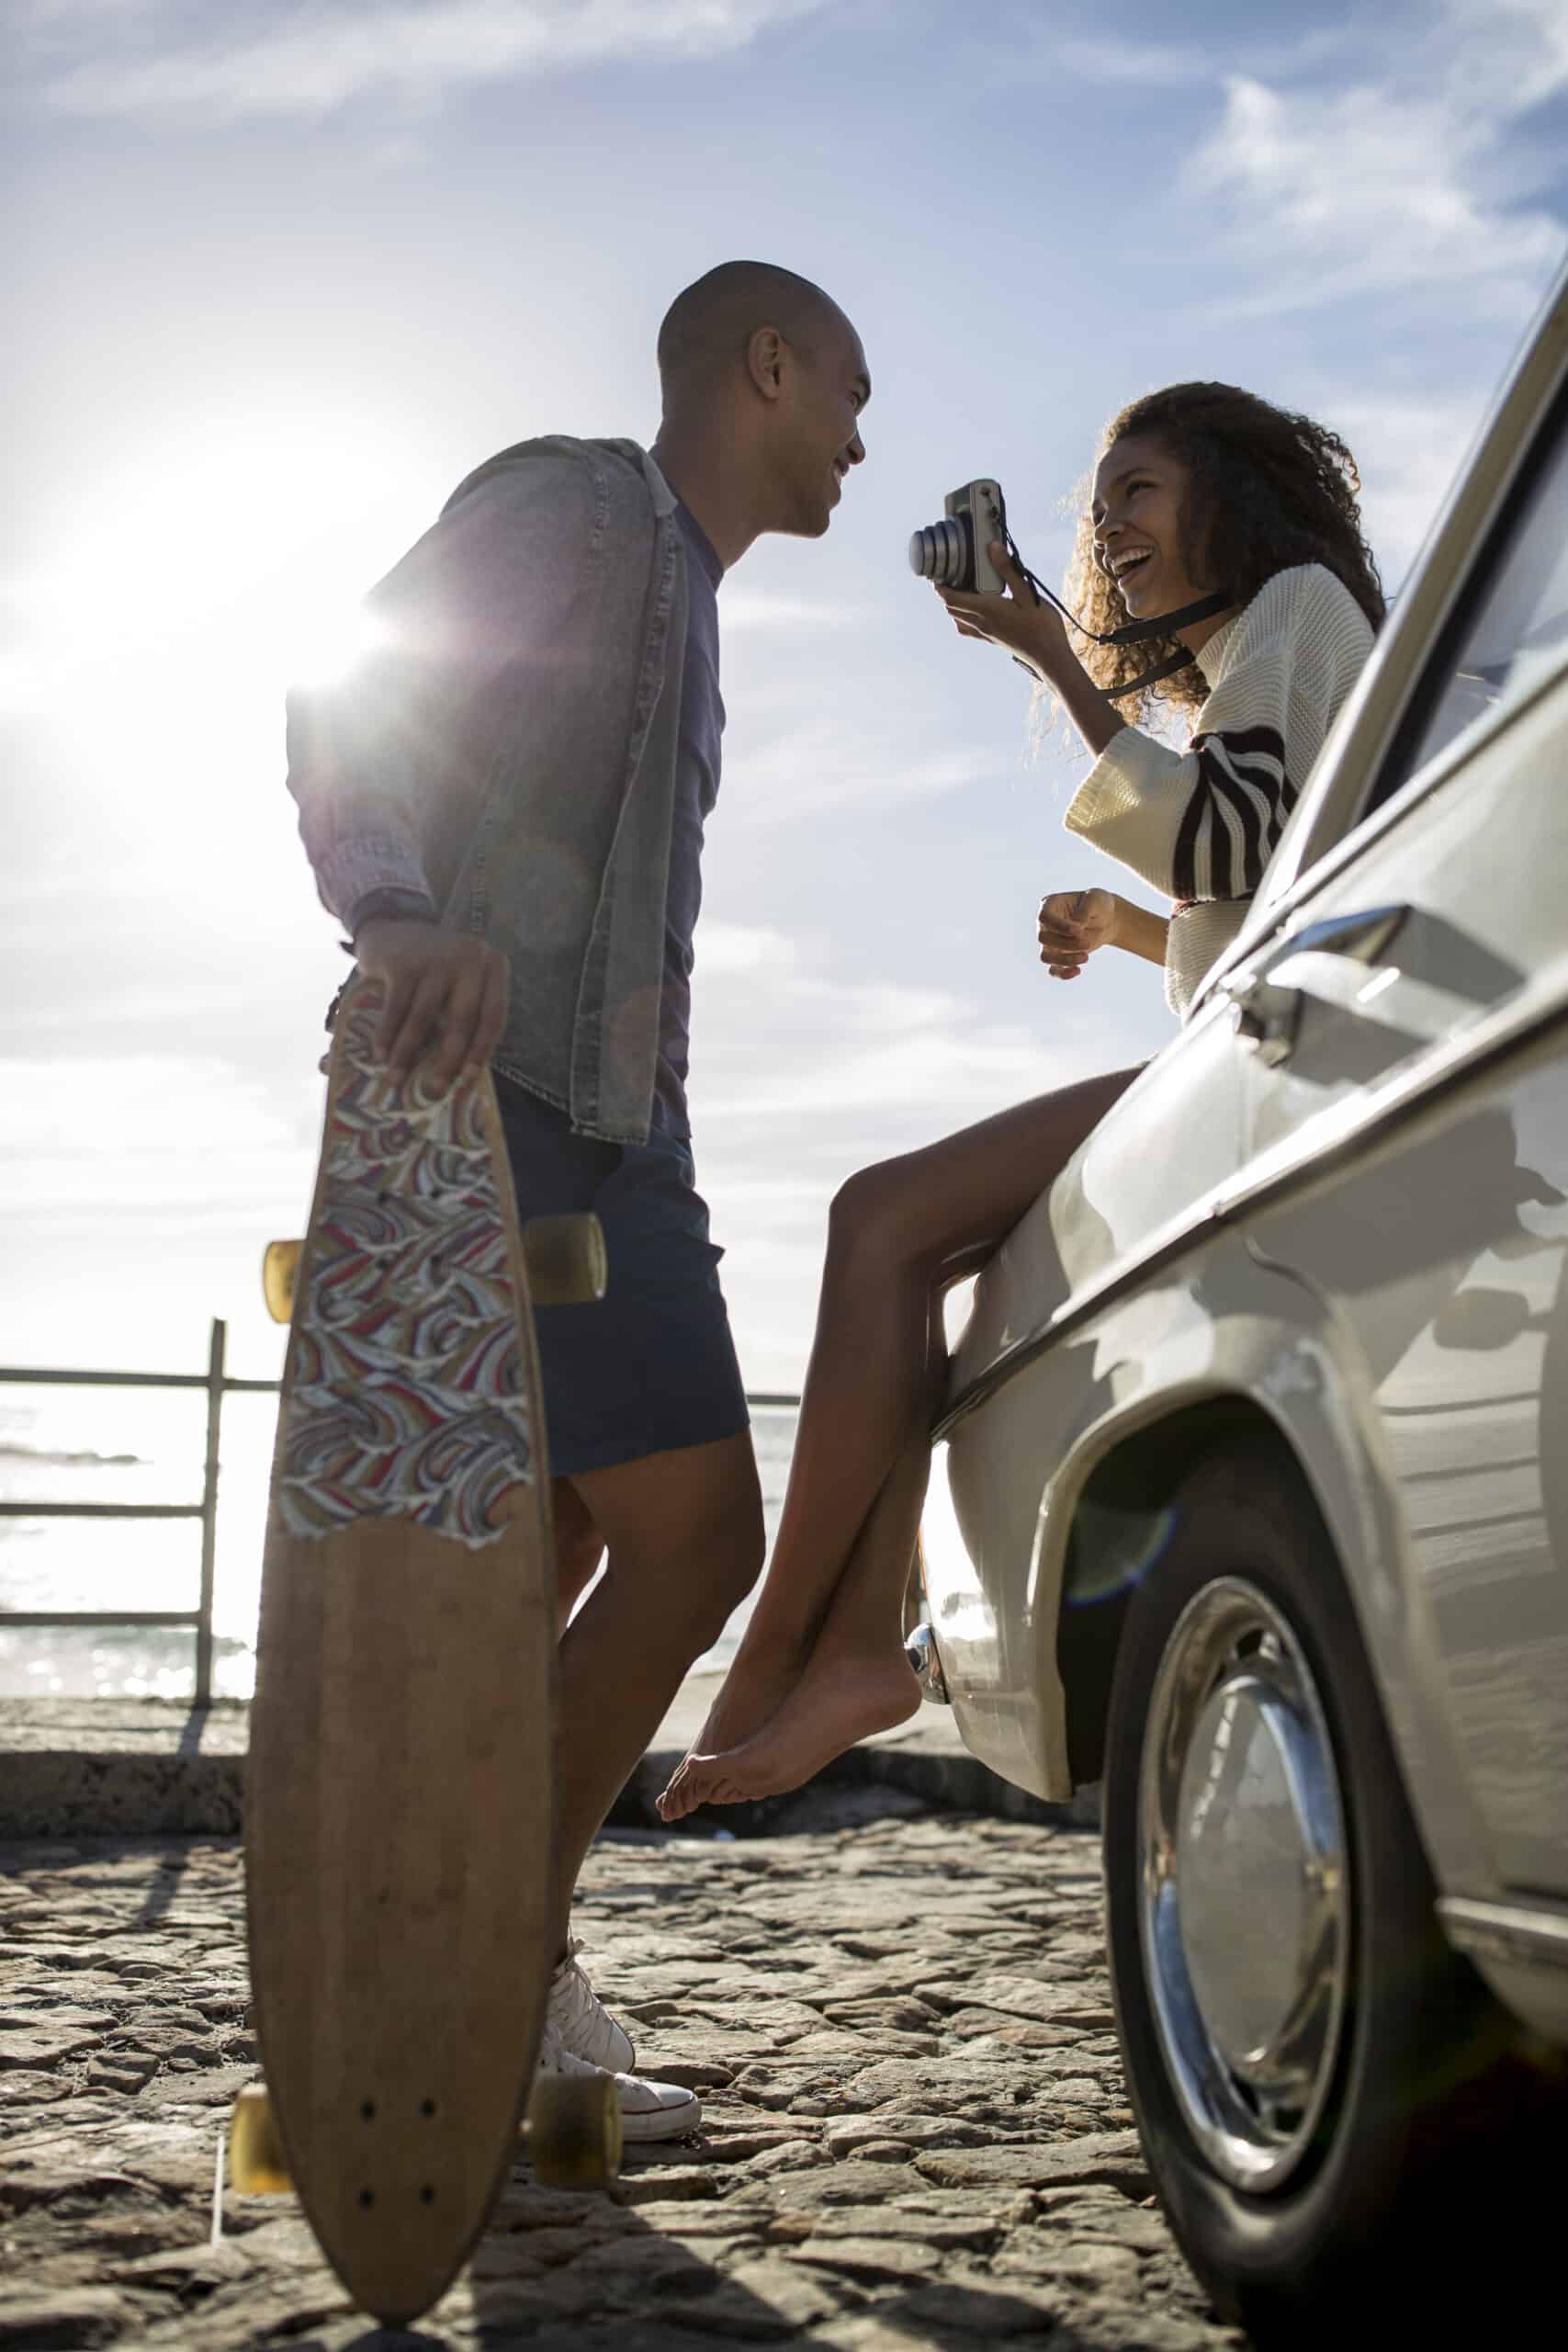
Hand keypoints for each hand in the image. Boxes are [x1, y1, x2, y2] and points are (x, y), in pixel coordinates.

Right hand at [352, 920, 509, 1085]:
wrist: (392, 926)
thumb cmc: (432, 968)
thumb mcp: (459, 981)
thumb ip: (466, 1012)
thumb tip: (460, 1072)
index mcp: (492, 966)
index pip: (493, 1015)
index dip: (482, 1050)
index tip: (469, 1078)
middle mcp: (469, 958)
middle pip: (462, 1019)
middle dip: (447, 1059)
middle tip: (435, 1089)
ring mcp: (436, 958)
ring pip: (424, 1016)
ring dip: (407, 1052)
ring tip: (395, 1078)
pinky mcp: (404, 962)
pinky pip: (396, 1008)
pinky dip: (387, 1034)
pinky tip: (380, 1054)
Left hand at [937, 540, 1071, 677]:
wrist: (1049, 656)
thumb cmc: (1041, 626)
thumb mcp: (1026, 593)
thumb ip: (1008, 570)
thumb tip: (992, 548)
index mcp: (987, 610)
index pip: (952, 599)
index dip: (940, 587)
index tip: (937, 575)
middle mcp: (981, 623)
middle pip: (951, 608)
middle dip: (944, 593)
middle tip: (948, 577)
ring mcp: (986, 633)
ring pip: (958, 619)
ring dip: (953, 605)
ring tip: (960, 590)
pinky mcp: (992, 640)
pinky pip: (969, 629)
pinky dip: (963, 618)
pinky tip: (973, 611)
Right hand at [1037, 888, 1118, 979]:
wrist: (1107, 919)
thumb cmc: (1099, 905)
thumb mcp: (1095, 900)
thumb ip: (1084, 911)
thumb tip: (1076, 926)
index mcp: (1050, 905)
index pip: (1044, 917)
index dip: (1059, 926)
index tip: (1079, 930)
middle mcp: (1045, 924)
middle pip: (1044, 938)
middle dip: (1066, 944)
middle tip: (1088, 943)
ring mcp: (1050, 942)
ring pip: (1046, 956)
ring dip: (1064, 960)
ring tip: (1086, 957)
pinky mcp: (1058, 956)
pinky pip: (1053, 970)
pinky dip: (1063, 973)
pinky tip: (1078, 970)